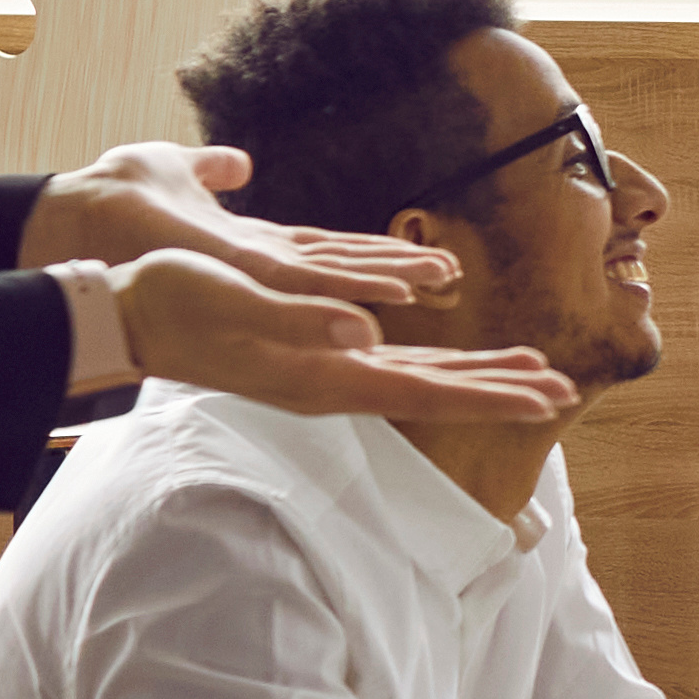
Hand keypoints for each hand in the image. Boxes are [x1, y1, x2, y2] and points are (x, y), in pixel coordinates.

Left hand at [19, 144, 459, 317]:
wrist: (74, 213)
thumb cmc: (118, 198)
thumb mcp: (178, 172)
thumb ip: (214, 171)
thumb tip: (237, 163)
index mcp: (258, 250)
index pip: (335, 255)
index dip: (383, 260)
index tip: (430, 263)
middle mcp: (264, 274)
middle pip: (353, 276)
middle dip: (409, 279)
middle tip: (471, 296)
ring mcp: (252, 281)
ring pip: (340, 287)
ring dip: (393, 285)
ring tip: (443, 285)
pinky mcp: (236, 284)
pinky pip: (302, 292)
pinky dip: (344, 300)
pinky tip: (381, 313)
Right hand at [110, 248, 578, 429]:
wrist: (133, 317)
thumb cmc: (181, 303)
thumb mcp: (240, 303)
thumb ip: (301, 319)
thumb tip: (363, 330)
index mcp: (325, 374)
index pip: (426, 391)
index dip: (489, 392)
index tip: (545, 396)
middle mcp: (333, 381)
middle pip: (436, 392)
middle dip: (501, 389)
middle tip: (566, 389)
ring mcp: (323, 374)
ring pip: (419, 381)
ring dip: (476, 378)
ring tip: (530, 375)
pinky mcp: (311, 358)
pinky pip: (391, 366)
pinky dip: (434, 365)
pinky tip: (450, 362)